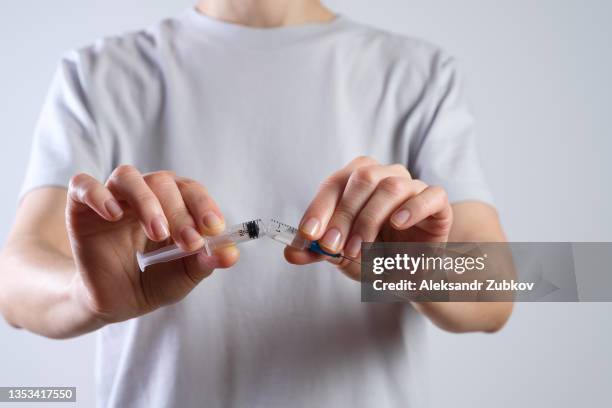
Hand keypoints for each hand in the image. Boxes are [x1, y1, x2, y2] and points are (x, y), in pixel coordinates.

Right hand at [66, 165, 237, 323]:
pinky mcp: (81, 206)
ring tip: (157, 232)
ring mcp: (112, 197)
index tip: (215, 228)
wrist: (113, 300)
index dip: (204, 206)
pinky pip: (84, 185)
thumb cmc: (153, 281)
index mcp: (174, 203)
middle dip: (180, 213)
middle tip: (188, 243)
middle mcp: (145, 193)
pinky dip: (99, 195)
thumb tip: (232, 254)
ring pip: (128, 177)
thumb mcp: (183, 276)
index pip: (192, 191)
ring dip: (147, 202)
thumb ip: (205, 261)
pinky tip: (114, 215)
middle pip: (163, 183)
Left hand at [285, 156, 451, 279]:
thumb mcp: (340, 255)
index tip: (308, 234)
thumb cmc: (374, 257)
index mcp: (357, 181)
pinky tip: (396, 224)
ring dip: (369, 220)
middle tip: (332, 247)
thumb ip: (316, 251)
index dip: (319, 207)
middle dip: (343, 215)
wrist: (408, 275)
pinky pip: (429, 195)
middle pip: (362, 179)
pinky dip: (411, 208)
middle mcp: (384, 176)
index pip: (335, 183)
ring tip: (360, 250)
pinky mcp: (437, 203)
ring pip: (391, 186)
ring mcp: (413, 187)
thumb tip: (290, 252)